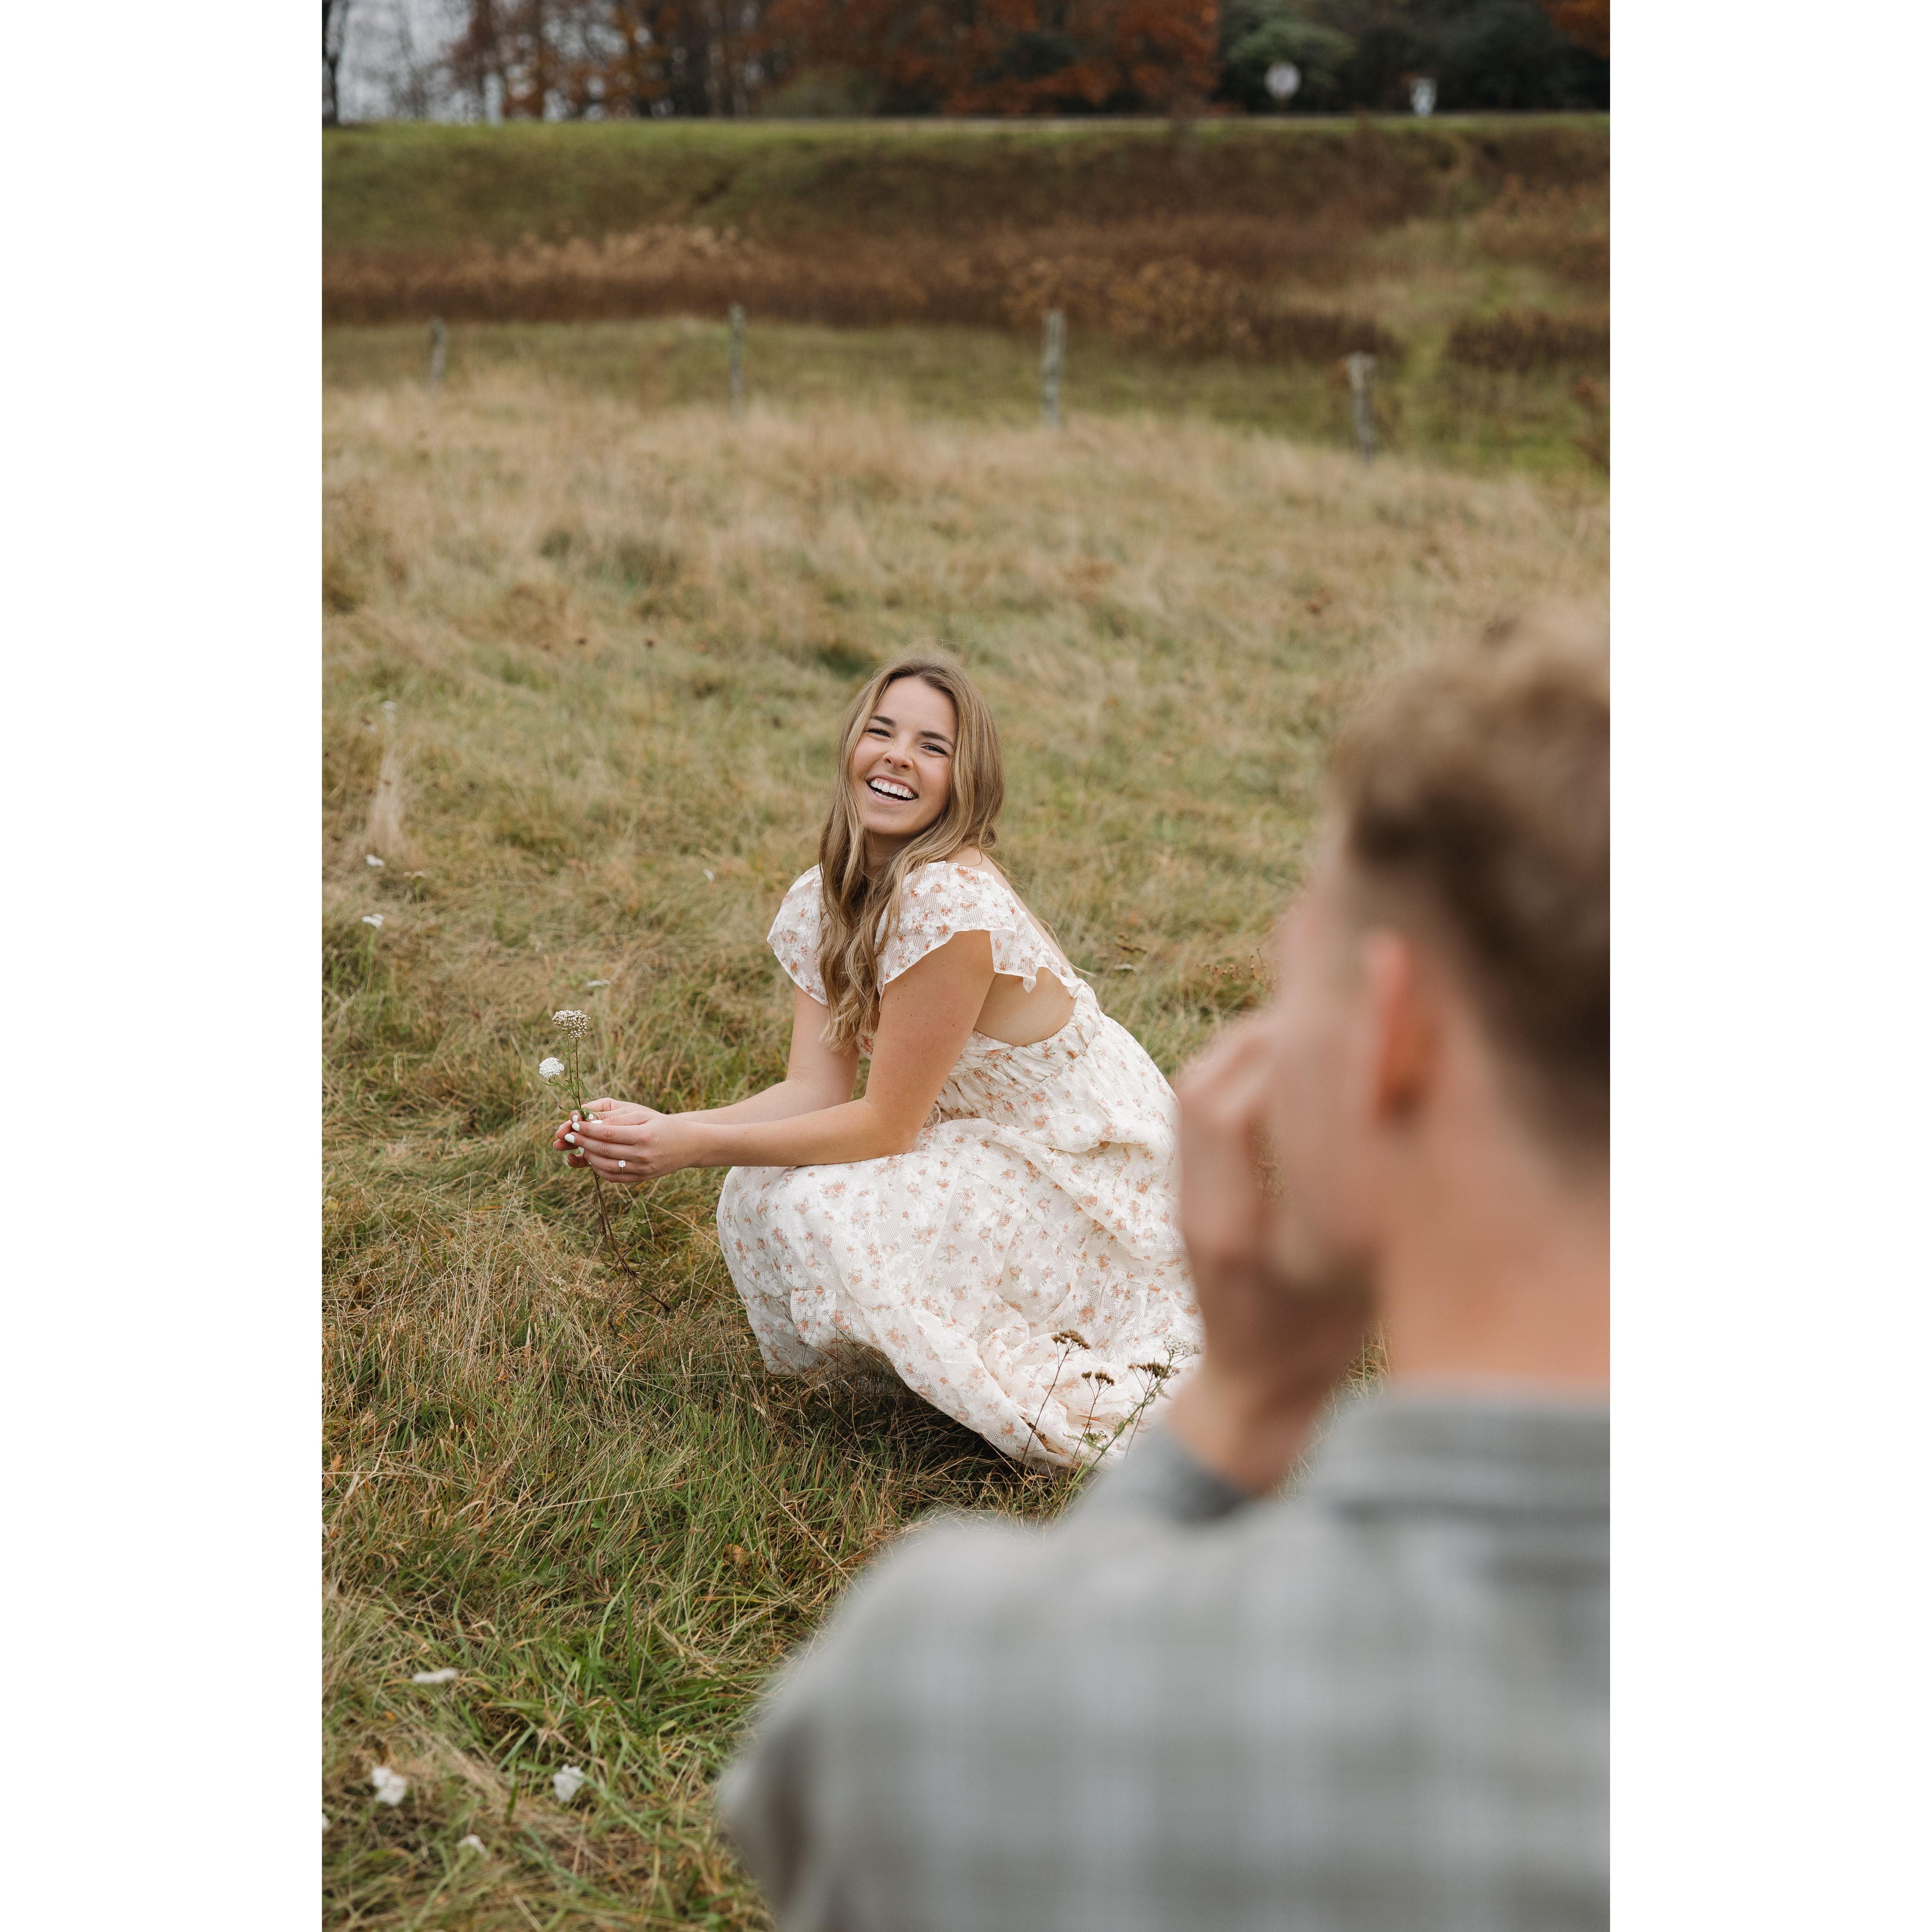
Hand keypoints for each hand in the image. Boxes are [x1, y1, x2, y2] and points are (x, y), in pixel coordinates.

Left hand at [564, 1100, 706, 1183]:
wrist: (687, 1144)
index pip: (607, 1132)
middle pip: (604, 1149)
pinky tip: (591, 1159)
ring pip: (606, 1166)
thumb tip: (587, 1120)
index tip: (573, 1123)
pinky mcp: (641, 1179)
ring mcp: (642, 1169)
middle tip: (568, 1135)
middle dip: (582, 1142)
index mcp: (643, 1135)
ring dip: (587, 1156)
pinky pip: (613, 1177)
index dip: (586, 1129)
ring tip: (579, 1146)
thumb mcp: (641, 1114)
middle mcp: (642, 1154)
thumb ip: (615, 1116)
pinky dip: (598, 1169)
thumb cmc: (660, 1124)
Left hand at [1164, 1017, 1370, 1493]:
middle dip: (1263, 1039)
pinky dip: (1239, 1072)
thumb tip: (1388, 1097)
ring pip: (1194, 1089)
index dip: (1278, 1063)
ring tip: (1308, 1024)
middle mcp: (1195, 1206)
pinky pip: (1198, 1108)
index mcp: (1230, 1232)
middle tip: (1324, 1006)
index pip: (1227, 1115)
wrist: (1253, 1391)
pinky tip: (1288, 1061)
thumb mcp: (1350, 1275)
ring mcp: (1184, 1197)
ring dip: (1247, 1048)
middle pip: (1201, 1090)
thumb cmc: (1318, 1343)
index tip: (1336, 1032)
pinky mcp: (1189, 1190)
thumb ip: (1359, 1199)